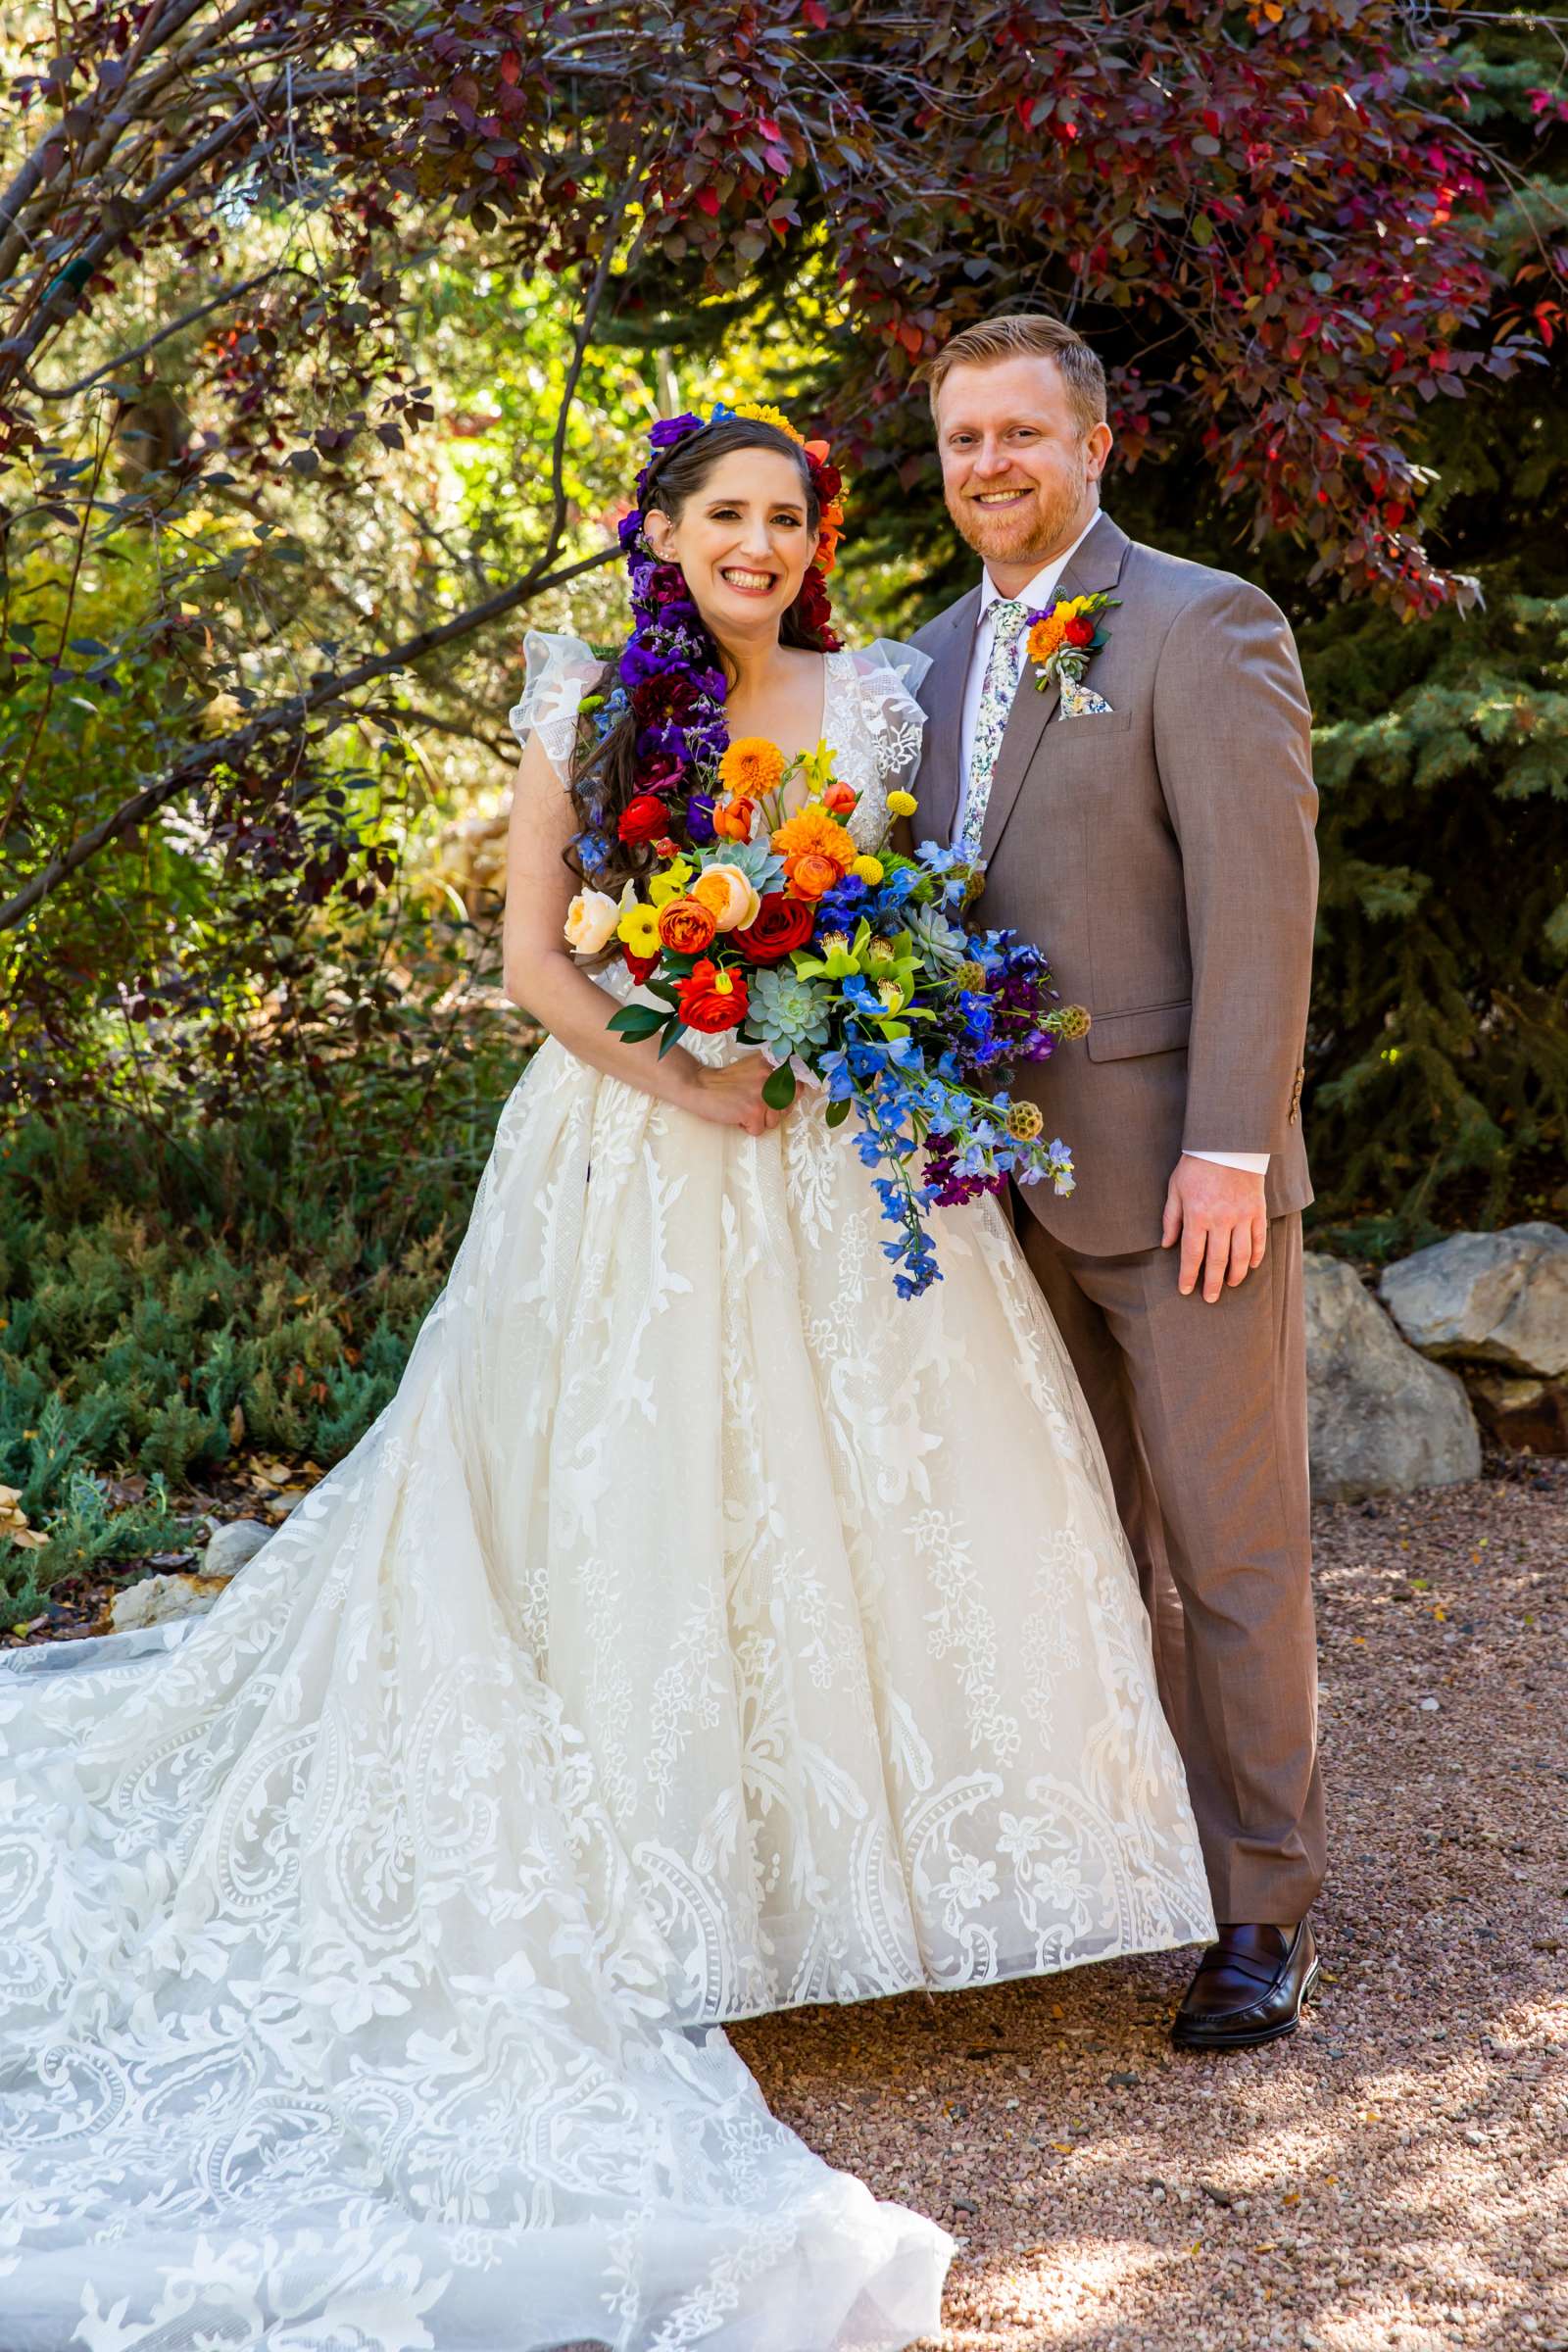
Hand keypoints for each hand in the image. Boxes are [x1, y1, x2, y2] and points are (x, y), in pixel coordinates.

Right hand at [682, 1055, 786, 1138]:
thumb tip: (796, 1092)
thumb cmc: (726, 1081)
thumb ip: (775, 1075)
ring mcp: (762, 1095)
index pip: (798, 1085)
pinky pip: (759, 1130)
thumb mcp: (754, 1068)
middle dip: (773, 1111)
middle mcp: (770, 1077)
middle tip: (754, 1105)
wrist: (700, 1086)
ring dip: (759, 1120)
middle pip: (787, 1107)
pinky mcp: (752, 1111)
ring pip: (774, 1121)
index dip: (788, 1097)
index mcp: (772, 1064)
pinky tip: (736, 1115)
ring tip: (743, 1109)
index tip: (774, 1098)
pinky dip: (747, 1127)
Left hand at [1161, 1154, 1266, 1302]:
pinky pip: (1259, 1239)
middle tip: (1210, 1298)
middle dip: (1213, 1283)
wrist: (1227, 1143)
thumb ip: (1171, 1218)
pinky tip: (1250, 1266)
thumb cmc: (1196, 1165)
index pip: (1192, 1254)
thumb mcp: (1175, 1188)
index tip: (1185, 1290)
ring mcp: (1242, 1216)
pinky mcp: (1257, 1210)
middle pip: (1218, 1260)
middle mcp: (1221, 1220)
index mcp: (1197, 1215)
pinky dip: (1256, 1256)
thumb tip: (1166, 1244)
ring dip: (1236, 1274)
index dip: (1188, 1275)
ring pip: (1241, 1255)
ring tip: (1231, 1285)